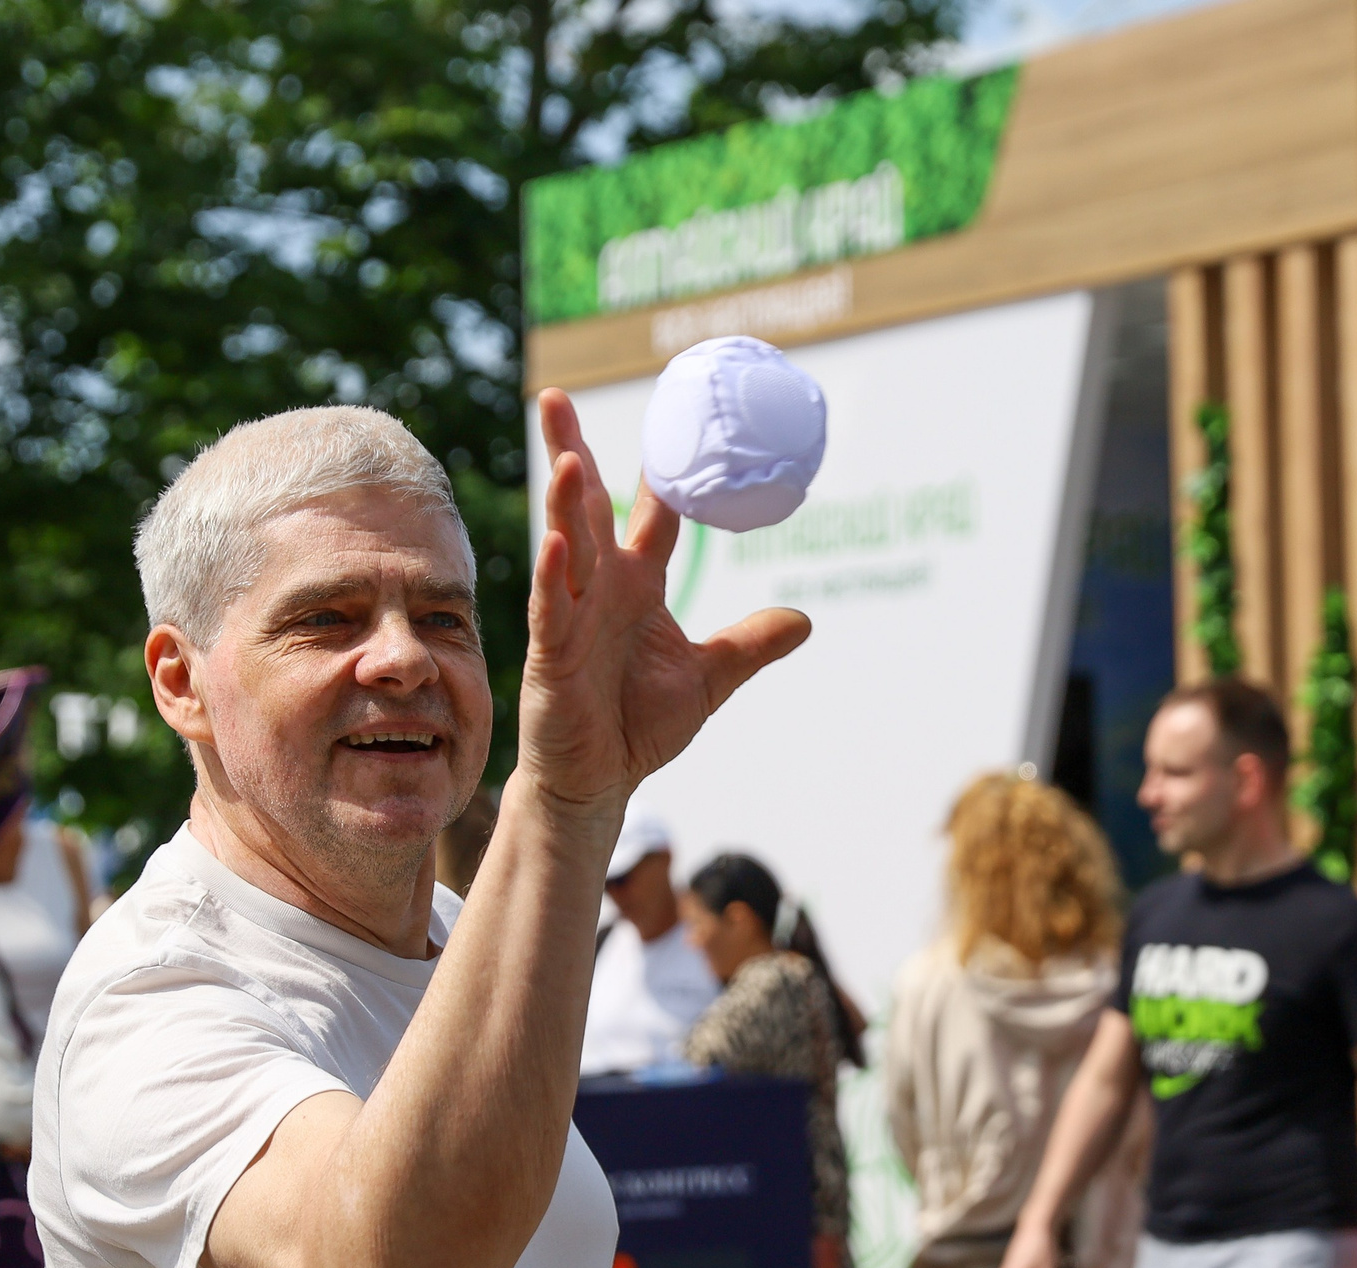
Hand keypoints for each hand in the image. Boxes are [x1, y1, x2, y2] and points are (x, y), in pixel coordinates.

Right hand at [524, 390, 808, 813]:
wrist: (599, 781)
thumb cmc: (638, 724)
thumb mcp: (709, 678)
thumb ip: (749, 645)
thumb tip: (804, 620)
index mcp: (636, 585)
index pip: (652, 514)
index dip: (664, 470)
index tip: (673, 418)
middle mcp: (601, 590)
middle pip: (587, 509)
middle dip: (571, 453)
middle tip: (555, 397)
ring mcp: (572, 619)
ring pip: (567, 549)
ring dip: (564, 505)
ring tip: (564, 456)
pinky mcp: (552, 657)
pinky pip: (554, 611)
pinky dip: (556, 578)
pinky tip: (559, 546)